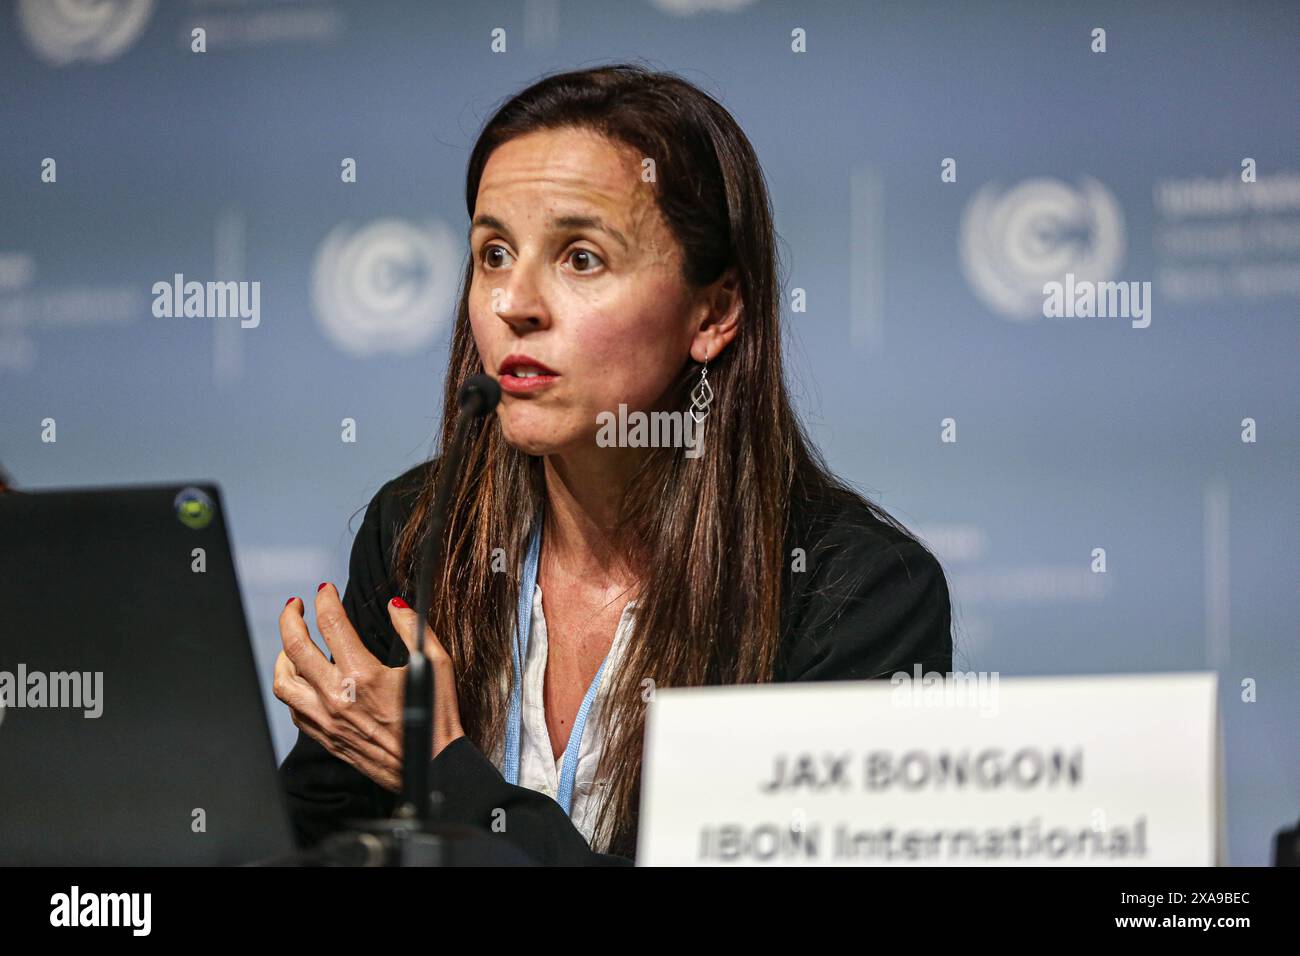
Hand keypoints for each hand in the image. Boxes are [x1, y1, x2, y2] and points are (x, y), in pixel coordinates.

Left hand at [273, 584, 464, 792]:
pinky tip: (303, 679)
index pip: (330, 623)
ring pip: (284, 681)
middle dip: (290, 618)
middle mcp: (337, 696)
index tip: (325, 589)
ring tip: (291, 642)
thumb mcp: (436, 664)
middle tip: (295, 606)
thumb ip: (413, 629)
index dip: (325, 599)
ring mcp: (327, 719)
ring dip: (282, 655)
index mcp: (362, 675)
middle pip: (295, 647)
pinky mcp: (326, 737)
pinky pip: (293, 710)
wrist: (430, 766)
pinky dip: (292, 688)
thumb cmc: (435, 718)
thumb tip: (395, 605)